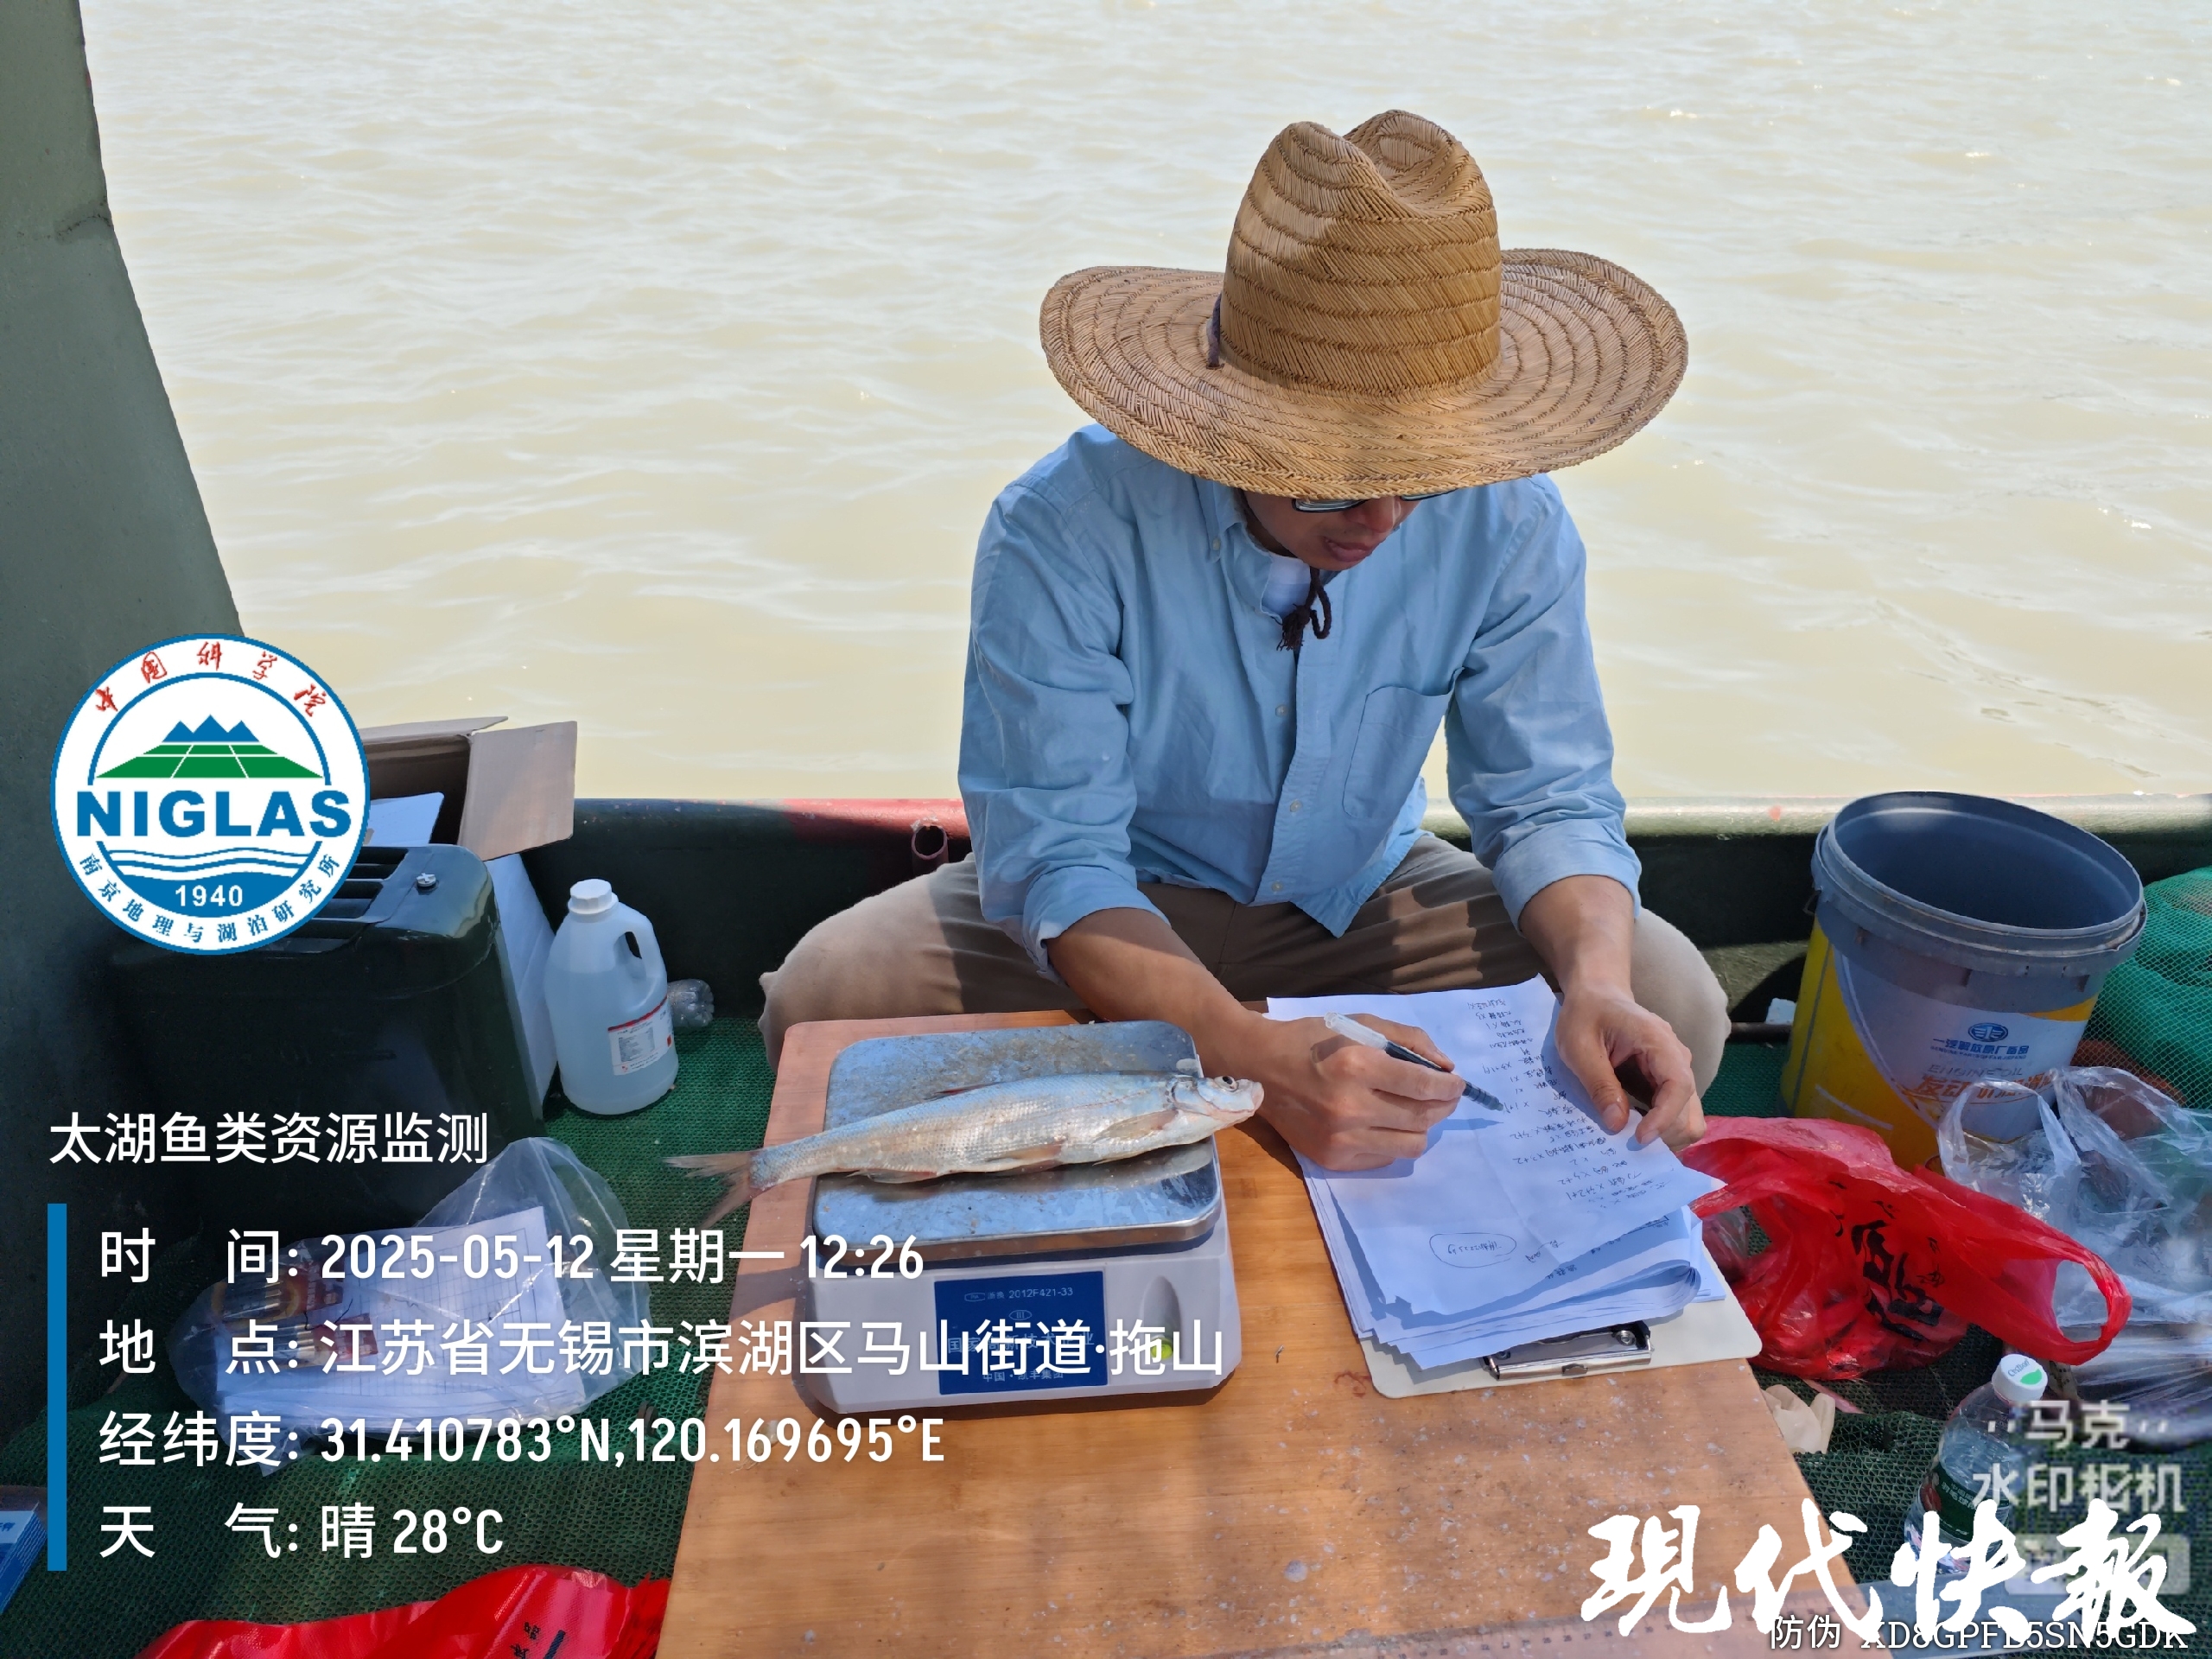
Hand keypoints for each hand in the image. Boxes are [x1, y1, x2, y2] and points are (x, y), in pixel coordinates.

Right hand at [1206, 1011, 1464, 1169]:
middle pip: (1422, 1118)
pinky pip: (1384, 1158)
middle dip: (1443, 1106)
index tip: (1457, 1083)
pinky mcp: (1332, 1158)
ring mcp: (1340, 1138)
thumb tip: (1445, 1068)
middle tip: (1444, 1096)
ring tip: (1416, 1111)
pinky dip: (1393, 1140)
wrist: (1261, 1067)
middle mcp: (1350, 1107)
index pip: (1423, 1086)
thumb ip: (1407, 1040)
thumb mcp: (1360, 1024)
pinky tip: (1383, 1123)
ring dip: (1422, 1127)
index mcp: (1357, 1066)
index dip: (1450, 1087)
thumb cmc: (1312, 1039)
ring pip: (1410, 1145)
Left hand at [1554, 982, 1704, 1148]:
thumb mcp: (1579, 1046)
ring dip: (1666, 1136)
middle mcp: (1677, 1058)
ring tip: (1631, 1144)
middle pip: (1689, 1109)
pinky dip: (1660, 1128)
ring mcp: (1675, 1071)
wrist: (1596, 995)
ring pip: (1688, 1117)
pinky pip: (1675, 1113)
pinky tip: (1634, 1132)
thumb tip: (1616, 1125)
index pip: (1679, 1085)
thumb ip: (1599, 1083)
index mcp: (1658, 1041)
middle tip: (1628, 1146)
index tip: (1638, 1138)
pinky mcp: (1667, 1083)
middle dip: (1664, 1134)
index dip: (1664, 1118)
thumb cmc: (1585, 1015)